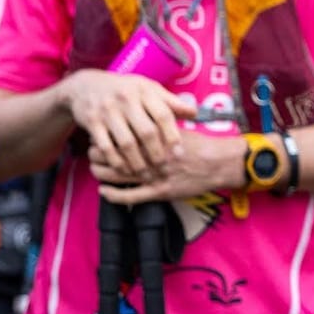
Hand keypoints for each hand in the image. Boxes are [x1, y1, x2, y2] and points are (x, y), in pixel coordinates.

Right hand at [65, 69, 196, 181]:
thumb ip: (170, 102)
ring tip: (147, 175)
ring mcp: (107, 111)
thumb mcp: (148, 89)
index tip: (179, 153)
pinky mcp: (92, 122)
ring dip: (138, 162)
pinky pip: (106, 146)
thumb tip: (194, 113)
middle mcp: (126, 99)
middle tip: (164, 169)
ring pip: (126, 142)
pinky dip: (117, 161)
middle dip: (157, 154)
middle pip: (146, 132)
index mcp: (144, 90)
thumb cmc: (126, 91)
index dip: (173, 135)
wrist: (85, 86)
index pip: (163, 115)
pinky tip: (125, 170)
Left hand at [92, 129, 244, 205]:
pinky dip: (114, 195)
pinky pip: (131, 196)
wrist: (220, 164)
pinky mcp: (160, 192)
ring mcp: (155, 176)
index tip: (101, 134)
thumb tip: (139, 116)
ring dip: (101, 173)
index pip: (120, 135)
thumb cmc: (201, 145)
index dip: (106, 135)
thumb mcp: (177, 128)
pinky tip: (104, 191)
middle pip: (114, 154)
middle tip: (93, 152)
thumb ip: (157, 124)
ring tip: (96, 169)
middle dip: (99, 154)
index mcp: (154, 138)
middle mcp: (151, 156)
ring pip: (117, 175)